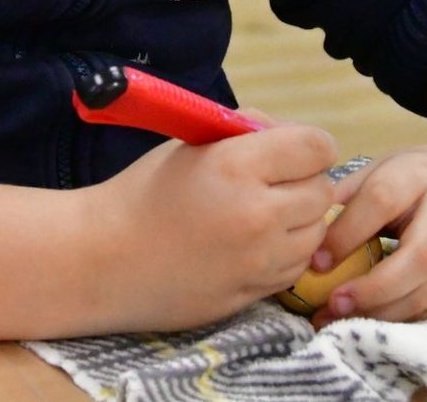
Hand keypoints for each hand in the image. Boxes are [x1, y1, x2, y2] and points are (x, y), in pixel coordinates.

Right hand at [81, 120, 336, 331]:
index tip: (291, 151)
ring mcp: (259, 260)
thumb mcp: (191, 145)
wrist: (103, 260)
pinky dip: (285, 254)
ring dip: (299, 221)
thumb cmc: (142, 193)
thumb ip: (245, 134)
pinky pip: (296, 267)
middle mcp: (257, 214)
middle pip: (323, 191)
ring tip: (260, 217)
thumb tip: (288, 137)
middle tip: (272, 183)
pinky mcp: (255, 293)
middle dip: (304, 182)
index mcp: (237, 166)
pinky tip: (251, 246)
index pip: (317, 148)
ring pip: (317, 233)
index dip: (308, 146)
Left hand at [306, 140, 426, 328]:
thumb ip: (350, 191)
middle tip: (333, 302)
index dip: (348, 232)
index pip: (383, 200)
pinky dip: (399, 319)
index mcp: (422, 175)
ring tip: (337, 319)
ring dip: (382, 313)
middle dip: (375, 286)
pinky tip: (365, 321)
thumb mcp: (389, 166)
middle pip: (422, 256)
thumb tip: (306, 218)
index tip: (315, 261)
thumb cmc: (426, 174)